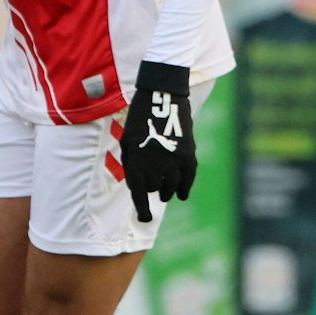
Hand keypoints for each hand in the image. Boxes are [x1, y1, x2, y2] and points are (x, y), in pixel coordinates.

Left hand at [120, 60, 195, 222]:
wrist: (162, 95)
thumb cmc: (139, 118)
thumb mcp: (128, 141)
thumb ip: (132, 164)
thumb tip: (139, 188)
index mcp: (136, 159)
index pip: (139, 192)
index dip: (142, 209)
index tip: (145, 219)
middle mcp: (154, 163)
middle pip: (154, 188)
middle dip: (152, 189)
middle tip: (152, 187)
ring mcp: (173, 159)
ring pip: (171, 187)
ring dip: (166, 191)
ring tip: (164, 193)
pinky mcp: (188, 154)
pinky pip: (188, 179)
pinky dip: (184, 189)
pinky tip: (180, 195)